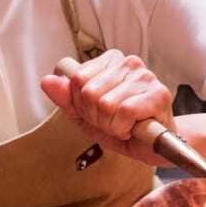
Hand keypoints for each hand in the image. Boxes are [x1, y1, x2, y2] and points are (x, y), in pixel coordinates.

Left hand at [40, 50, 173, 166]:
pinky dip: (124, 129)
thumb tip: (47, 81)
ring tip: (124, 126)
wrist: (154, 145)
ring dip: (110, 125)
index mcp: (110, 61)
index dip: (81, 105)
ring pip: (105, 104)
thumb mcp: (85, 115)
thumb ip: (66, 98)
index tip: (97, 113)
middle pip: (89, 92)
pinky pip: (125, 112)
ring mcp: (145, 77)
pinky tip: (134, 128)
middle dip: (95, 117)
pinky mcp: (159, 94)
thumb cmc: (122, 127)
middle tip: (111, 122)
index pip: (76, 79)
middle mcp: (128, 63)